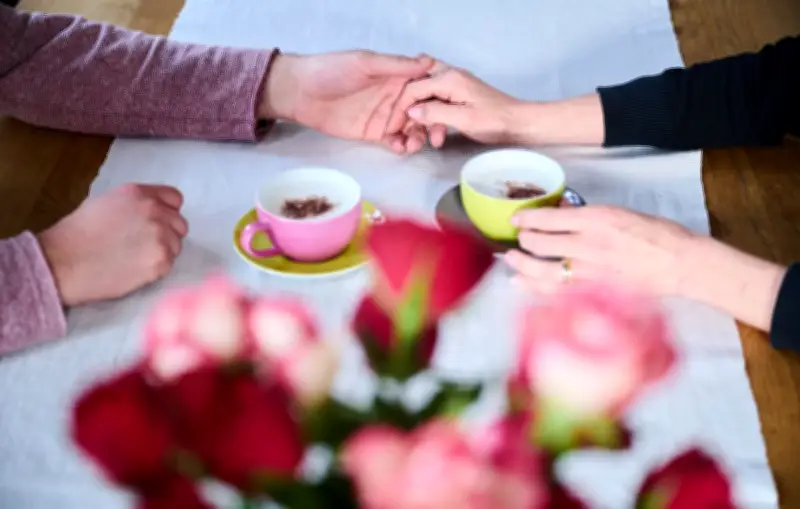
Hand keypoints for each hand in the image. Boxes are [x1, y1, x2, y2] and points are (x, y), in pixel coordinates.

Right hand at [37, 184, 188, 305]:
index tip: (160, 222)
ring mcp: (160, 236)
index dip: (168, 211)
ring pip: (176, 245)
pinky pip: (168, 265)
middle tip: (144, 245)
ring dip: (162, 252)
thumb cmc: (76, 234)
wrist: (63, 262)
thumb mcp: (105, 203)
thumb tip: (150, 211)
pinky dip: (155, 269)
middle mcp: (154, 211)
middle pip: (180, 224)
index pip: (175, 198)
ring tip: (135, 258)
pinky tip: (134, 269)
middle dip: (167, 233)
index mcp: (139, 194)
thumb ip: (134, 204)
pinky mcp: (160, 261)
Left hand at [259, 51, 436, 153]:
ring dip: (419, 137)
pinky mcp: (374, 133)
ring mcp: (386, 116)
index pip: (427, 85)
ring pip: (413, 128)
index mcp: (397, 76)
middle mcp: (396, 96)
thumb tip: (429, 61)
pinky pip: (394, 142)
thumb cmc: (331, 70)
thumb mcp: (365, 63)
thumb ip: (396, 66)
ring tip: (415, 144)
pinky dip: (401, 146)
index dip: (441, 95)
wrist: (300, 92)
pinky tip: (400, 148)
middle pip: (425, 111)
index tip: (451, 106)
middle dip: (434, 123)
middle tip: (436, 135)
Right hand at [387, 62, 526, 145]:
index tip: (391, 129)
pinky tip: (437, 138)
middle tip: (401, 133)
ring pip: (426, 99)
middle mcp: (449, 76)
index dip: (399, 109)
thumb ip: (435, 113)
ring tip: (423, 141)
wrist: (520, 123)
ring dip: (422, 120)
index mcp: (449, 78)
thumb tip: (411, 112)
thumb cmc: (495, 121)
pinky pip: (437, 105)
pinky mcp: (459, 96)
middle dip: (407, 112)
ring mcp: (454, 85)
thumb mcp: (463, 119)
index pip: (413, 88)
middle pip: (416, 89)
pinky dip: (434, 121)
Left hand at [502, 205, 691, 294]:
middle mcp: (588, 244)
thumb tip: (562, 216)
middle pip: (541, 243)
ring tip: (510, 260)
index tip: (517, 219)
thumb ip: (588, 217)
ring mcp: (589, 271)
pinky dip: (534, 287)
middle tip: (516, 239)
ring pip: (543, 270)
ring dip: (522, 265)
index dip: (528, 219)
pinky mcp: (594, 292)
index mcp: (596, 219)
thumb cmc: (658, 235)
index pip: (550, 218)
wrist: (682, 264)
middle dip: (523, 241)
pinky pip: (556, 291)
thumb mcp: (621, 214)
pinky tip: (520, 284)